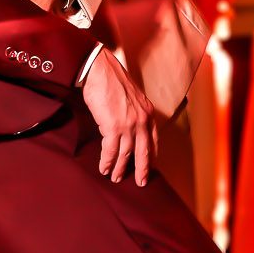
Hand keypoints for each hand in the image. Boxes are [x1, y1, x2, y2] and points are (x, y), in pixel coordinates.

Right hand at [81, 49, 154, 185]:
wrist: (100, 70)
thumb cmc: (112, 80)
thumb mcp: (132, 97)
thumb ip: (134, 112)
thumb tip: (128, 125)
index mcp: (148, 113)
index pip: (153, 140)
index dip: (152, 155)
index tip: (150, 166)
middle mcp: (142, 121)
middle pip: (144, 152)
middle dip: (142, 169)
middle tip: (141, 182)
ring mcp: (129, 125)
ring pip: (126, 154)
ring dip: (120, 168)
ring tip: (116, 178)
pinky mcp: (113, 127)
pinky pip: (111, 151)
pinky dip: (107, 162)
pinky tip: (104, 168)